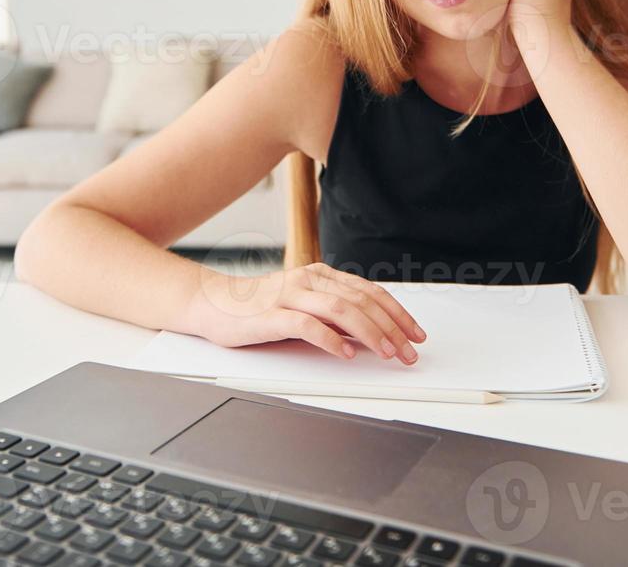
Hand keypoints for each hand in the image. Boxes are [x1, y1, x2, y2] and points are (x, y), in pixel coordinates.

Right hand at [186, 262, 425, 363]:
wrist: (211, 303)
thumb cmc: (258, 307)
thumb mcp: (303, 304)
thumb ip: (333, 313)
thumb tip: (372, 333)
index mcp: (320, 275)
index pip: (370, 292)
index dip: (398, 313)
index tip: (416, 334)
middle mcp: (308, 280)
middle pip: (362, 301)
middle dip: (392, 328)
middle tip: (409, 352)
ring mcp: (289, 295)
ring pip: (342, 310)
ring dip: (371, 334)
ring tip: (387, 353)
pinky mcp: (271, 314)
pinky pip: (306, 325)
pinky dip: (330, 339)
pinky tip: (345, 353)